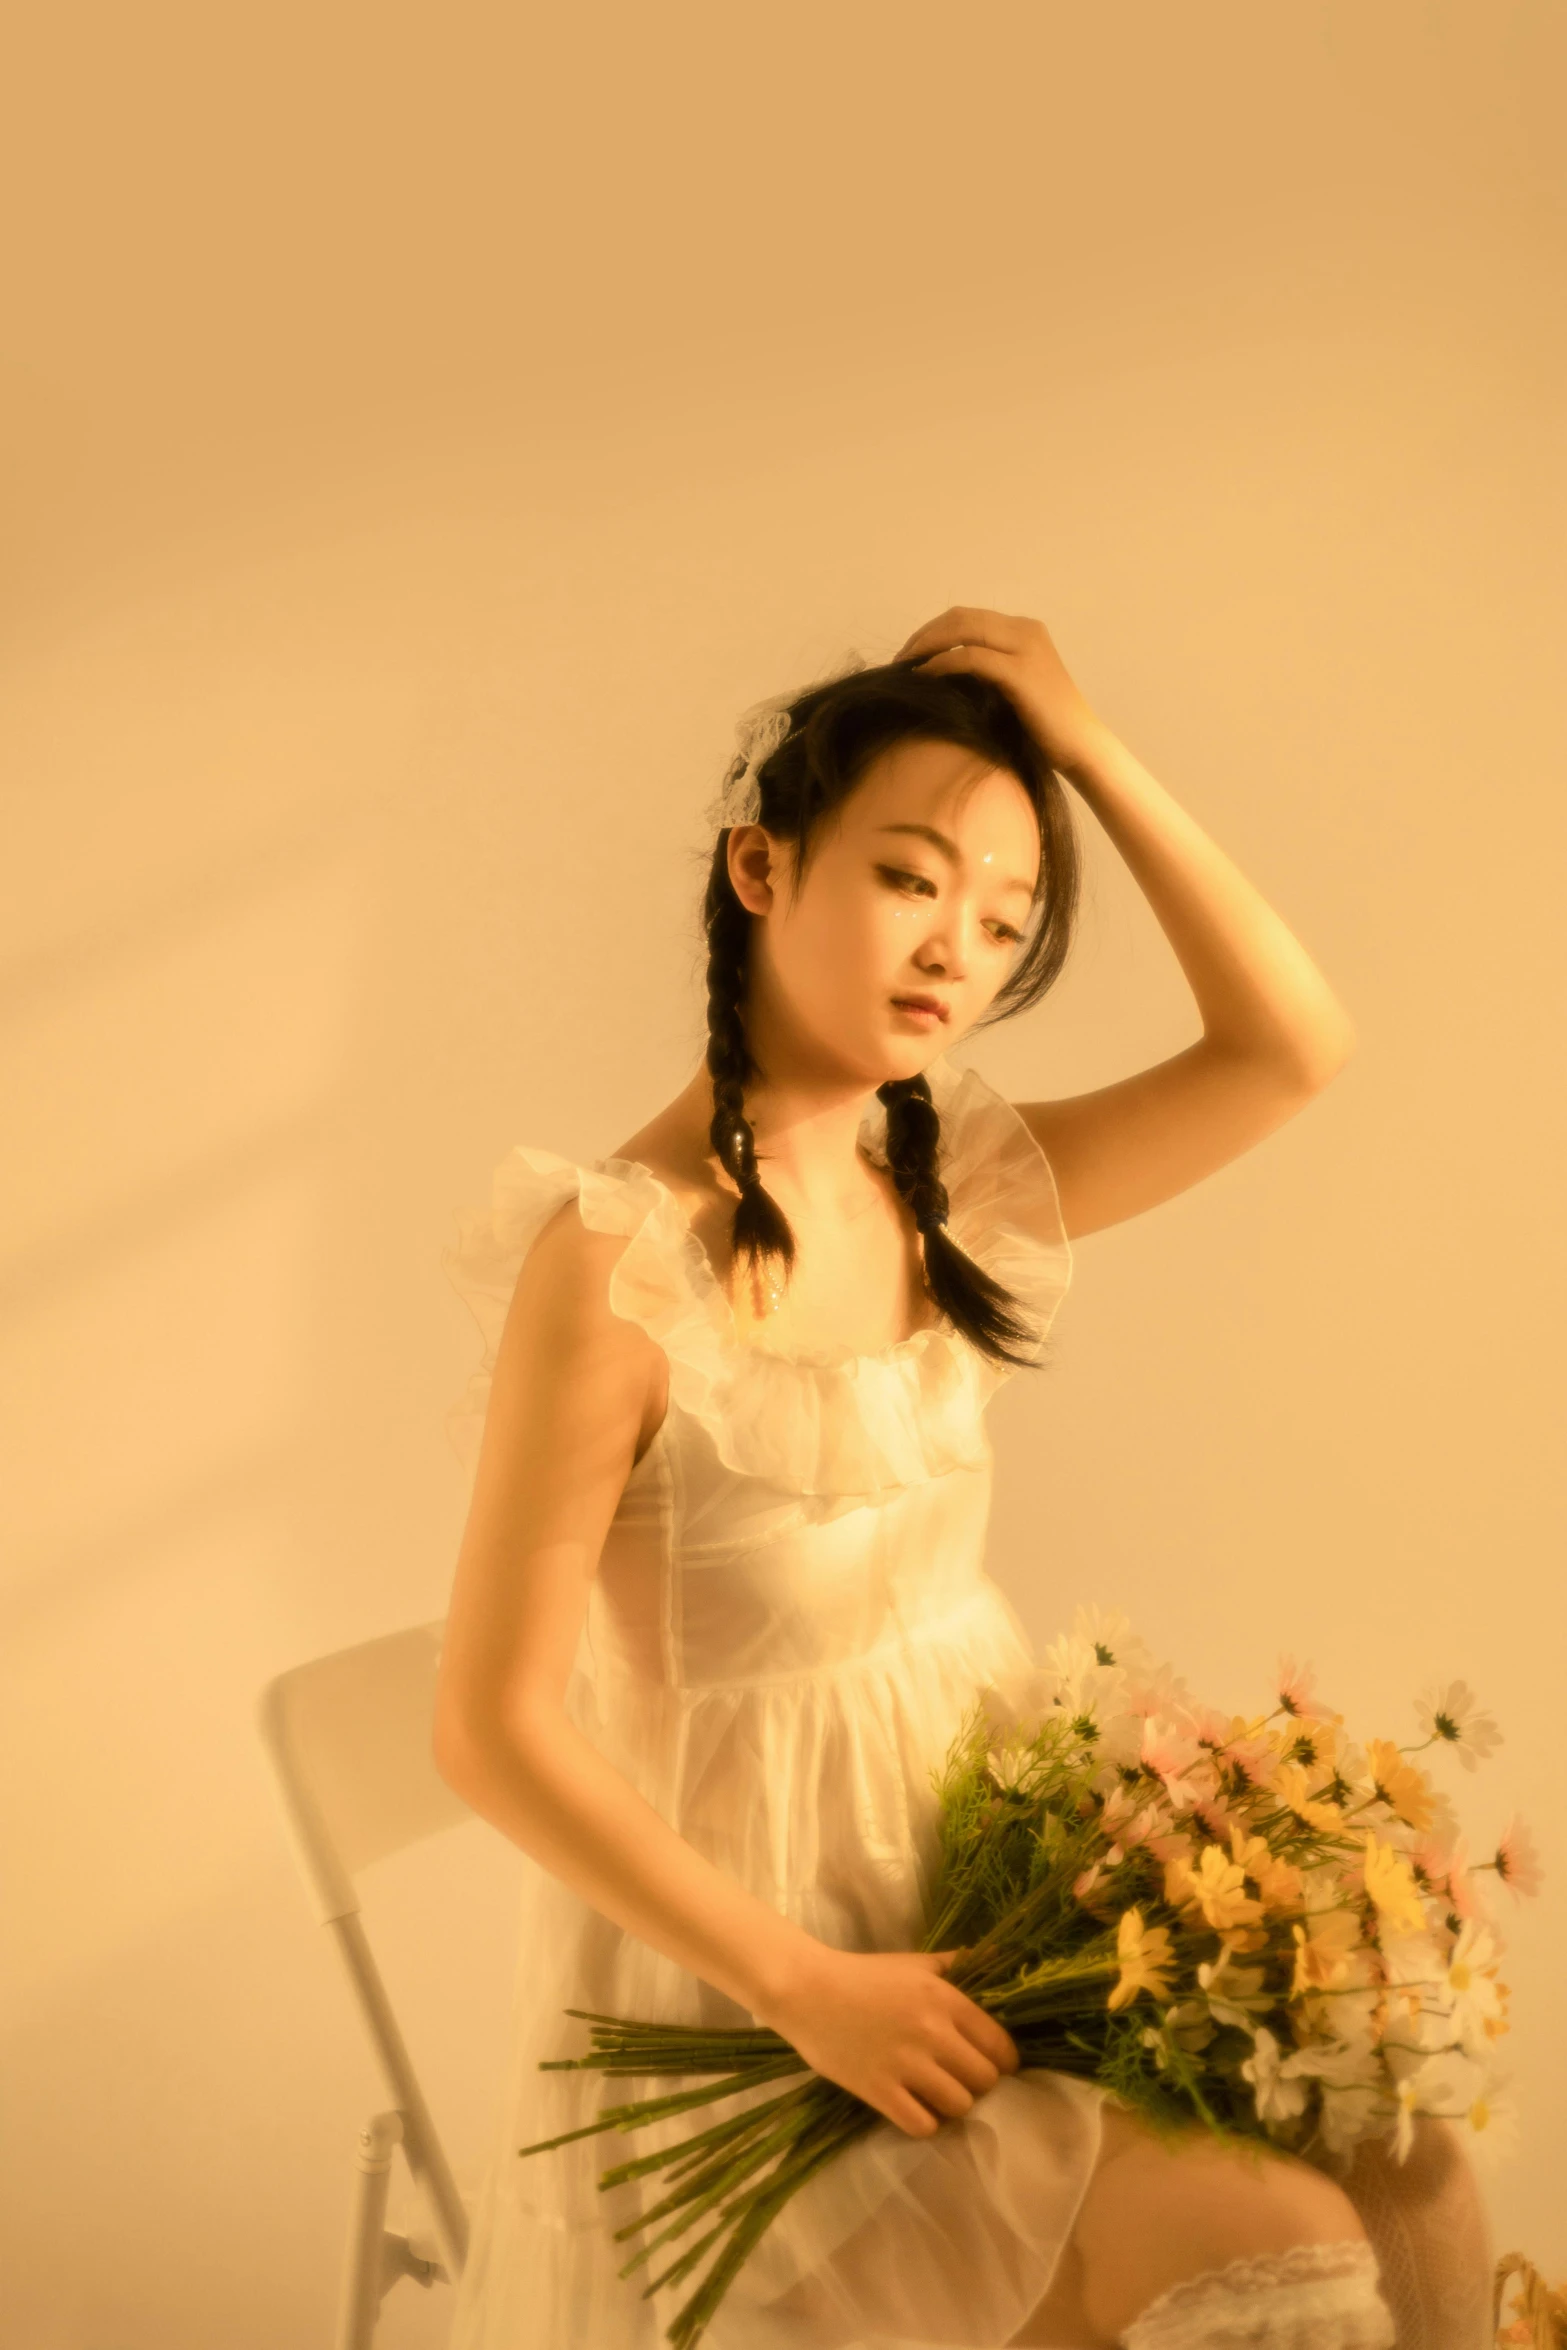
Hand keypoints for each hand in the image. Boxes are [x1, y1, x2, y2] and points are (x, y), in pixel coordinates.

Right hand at [755, 1944, 1021, 2138]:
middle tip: (962, 2079)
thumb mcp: (913, 1963)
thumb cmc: (863, 1975)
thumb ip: (954, 1964)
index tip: (993, 2064)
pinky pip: (923, 2125)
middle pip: (985, 2080)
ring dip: (954, 2105)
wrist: (807, 1990)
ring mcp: (906, 2064)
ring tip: (940, 2096)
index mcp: (945, 1999)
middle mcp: (933, 2033)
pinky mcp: (879, 2091)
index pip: (999, 2046)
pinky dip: (926, 2123)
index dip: (1003, 2061)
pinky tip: (917, 2109)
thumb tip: (991, 1955)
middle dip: (979, 2084)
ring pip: (959, 2105)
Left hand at [894, 606, 1102, 775]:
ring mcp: (1025, 648)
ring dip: (927, 645)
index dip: (933, 631)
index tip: (910, 655)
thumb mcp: (1013, 688)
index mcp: (1024, 630)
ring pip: (963, 630)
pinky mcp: (1020, 672)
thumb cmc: (1045, 728)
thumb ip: (987, 671)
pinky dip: (941, 664)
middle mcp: (1025, 630)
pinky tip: (923, 678)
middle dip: (924, 636)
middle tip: (899, 660)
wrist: (1081, 747)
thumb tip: (939, 673)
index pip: (968, 617)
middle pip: (960, 618)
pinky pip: (969, 658)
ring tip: (905, 667)